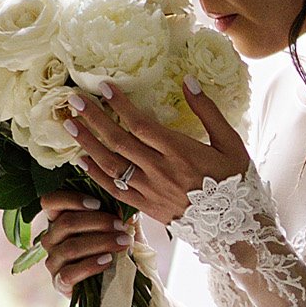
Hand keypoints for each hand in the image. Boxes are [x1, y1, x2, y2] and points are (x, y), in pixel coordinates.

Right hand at [37, 185, 134, 298]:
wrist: (115, 287)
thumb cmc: (116, 253)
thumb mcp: (121, 232)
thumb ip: (123, 218)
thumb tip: (128, 211)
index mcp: (60, 221)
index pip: (50, 202)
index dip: (70, 199)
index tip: (98, 203)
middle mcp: (51, 239)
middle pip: (66, 223)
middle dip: (98, 222)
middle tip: (122, 226)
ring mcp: (53, 262)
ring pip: (70, 247)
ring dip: (100, 242)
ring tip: (123, 243)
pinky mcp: (59, 283)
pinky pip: (69, 273)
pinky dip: (90, 265)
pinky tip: (108, 260)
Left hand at [67, 80, 251, 228]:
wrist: (236, 226)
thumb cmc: (234, 182)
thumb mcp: (230, 143)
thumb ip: (208, 111)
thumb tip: (188, 80)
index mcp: (181, 152)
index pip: (141, 125)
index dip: (120, 105)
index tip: (104, 87)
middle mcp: (161, 171)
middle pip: (119, 142)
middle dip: (94, 119)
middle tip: (73, 100)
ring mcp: (151, 191)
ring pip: (112, 165)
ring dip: (87, 143)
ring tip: (69, 124)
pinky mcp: (147, 207)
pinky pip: (115, 190)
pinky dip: (96, 175)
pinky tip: (81, 160)